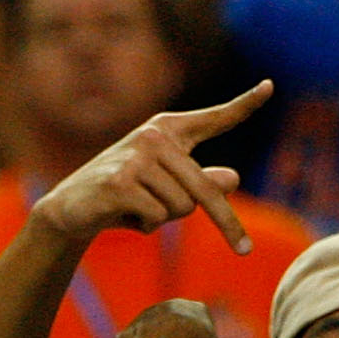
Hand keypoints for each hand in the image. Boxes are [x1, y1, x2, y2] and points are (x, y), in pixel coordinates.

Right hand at [28, 83, 270, 255]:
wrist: (68, 209)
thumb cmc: (122, 198)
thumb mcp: (165, 189)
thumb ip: (200, 183)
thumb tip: (233, 178)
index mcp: (168, 130)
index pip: (215, 119)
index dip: (245, 104)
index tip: (270, 86)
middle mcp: (154, 136)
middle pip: (205, 189)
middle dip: (226, 224)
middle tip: (245, 251)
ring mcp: (136, 157)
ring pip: (182, 207)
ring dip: (164, 220)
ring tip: (137, 210)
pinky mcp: (120, 181)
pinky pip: (158, 216)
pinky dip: (146, 225)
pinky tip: (123, 215)